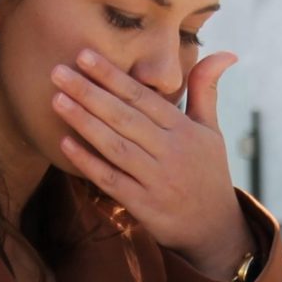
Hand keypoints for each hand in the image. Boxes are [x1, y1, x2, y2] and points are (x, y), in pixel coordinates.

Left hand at [52, 50, 254, 278]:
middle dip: (90, 93)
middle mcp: (172, 152)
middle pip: (125, 118)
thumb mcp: (211, 130)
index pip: (144, 98)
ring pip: (115, 146)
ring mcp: (157, 180)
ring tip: (56, 99)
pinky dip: (88, 162)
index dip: (113, 76)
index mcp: (185, 130)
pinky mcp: (144, 205)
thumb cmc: (208, 172)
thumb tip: (225, 52)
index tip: (85, 55)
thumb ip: (206, 89)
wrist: (215, 229)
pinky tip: (65, 144)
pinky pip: (111, 180)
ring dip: (84, 122)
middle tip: (58, 71)